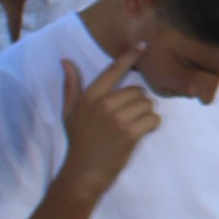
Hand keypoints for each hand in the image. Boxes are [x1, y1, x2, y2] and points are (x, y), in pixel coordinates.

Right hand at [59, 44, 159, 200]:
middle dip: (137, 103)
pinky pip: (153, 119)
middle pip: (137, 90)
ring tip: (131, 127)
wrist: (83, 173)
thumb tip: (65, 61)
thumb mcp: (69, 113)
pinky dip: (151, 125)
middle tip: (127, 118)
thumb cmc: (79, 142)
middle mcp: (103, 104)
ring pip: (147, 104)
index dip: (129, 56)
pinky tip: (140, 133)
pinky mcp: (129, 133)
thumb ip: (71, 86)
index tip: (142, 45)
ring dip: (145, 115)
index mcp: (89, 97)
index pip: (113, 71)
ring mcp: (117, 119)